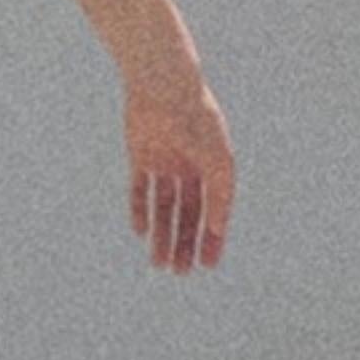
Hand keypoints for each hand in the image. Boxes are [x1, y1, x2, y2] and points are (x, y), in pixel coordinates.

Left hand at [124, 66, 233, 272]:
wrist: (163, 86)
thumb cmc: (196, 121)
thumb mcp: (217, 163)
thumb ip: (220, 197)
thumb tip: (217, 230)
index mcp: (214, 167)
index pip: (214, 212)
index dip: (211, 238)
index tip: (208, 264)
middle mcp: (190, 167)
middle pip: (187, 215)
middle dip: (185, 244)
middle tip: (181, 273)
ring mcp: (165, 161)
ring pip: (163, 208)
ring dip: (162, 236)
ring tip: (159, 264)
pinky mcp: (140, 155)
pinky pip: (140, 190)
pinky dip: (140, 211)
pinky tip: (141, 233)